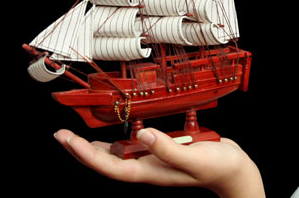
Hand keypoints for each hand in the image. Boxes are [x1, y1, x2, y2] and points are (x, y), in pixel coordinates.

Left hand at [54, 128, 264, 197]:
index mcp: (151, 170)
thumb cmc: (219, 167)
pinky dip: (125, 136)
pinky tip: (125, 128)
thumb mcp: (194, 158)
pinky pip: (138, 144)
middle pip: (108, 162)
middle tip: (62, 136)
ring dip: (99, 146)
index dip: (85, 155)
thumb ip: (169, 148)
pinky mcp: (165, 150)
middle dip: (83, 151)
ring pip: (120, 154)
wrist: (235, 170)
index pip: (110, 166)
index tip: (67, 140)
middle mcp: (150, 165)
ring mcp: (156, 159)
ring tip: (80, 136)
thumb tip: (142, 134)